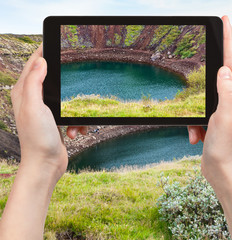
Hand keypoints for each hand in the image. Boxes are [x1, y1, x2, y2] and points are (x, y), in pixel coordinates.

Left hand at [11, 44, 86, 181]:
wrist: (46, 165)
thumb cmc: (37, 139)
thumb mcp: (35, 107)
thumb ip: (35, 82)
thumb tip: (42, 61)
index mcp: (24, 92)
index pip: (33, 64)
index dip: (44, 51)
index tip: (57, 42)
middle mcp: (33, 99)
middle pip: (53, 78)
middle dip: (67, 83)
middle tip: (77, 80)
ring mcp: (46, 111)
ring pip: (67, 97)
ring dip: (76, 110)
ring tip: (74, 124)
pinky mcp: (57, 121)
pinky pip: (73, 113)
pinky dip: (78, 122)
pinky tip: (75, 132)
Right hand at [188, 15, 231, 193]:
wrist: (223, 172)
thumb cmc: (226, 148)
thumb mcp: (224, 118)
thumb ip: (225, 92)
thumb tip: (224, 69)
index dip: (229, 39)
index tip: (225, 20)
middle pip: (221, 73)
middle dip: (212, 66)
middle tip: (210, 47)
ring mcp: (225, 109)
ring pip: (204, 96)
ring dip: (196, 114)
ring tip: (199, 132)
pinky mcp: (215, 119)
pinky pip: (199, 114)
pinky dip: (194, 125)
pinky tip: (196, 138)